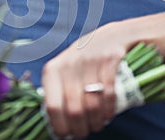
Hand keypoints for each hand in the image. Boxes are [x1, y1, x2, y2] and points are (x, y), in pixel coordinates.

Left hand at [42, 22, 131, 138]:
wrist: (112, 35)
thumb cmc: (84, 57)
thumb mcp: (65, 67)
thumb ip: (59, 88)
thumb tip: (55, 120)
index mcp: (54, 68)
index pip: (52, 105)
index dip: (59, 125)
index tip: (64, 134)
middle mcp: (70, 64)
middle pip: (73, 110)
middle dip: (79, 128)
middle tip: (83, 132)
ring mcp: (90, 61)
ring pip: (92, 105)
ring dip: (95, 122)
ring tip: (96, 125)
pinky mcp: (110, 60)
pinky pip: (109, 94)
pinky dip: (109, 110)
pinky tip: (108, 114)